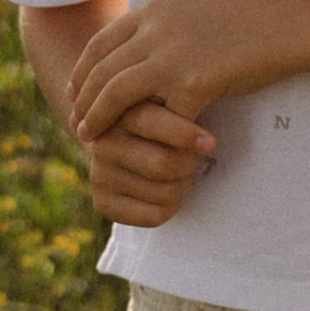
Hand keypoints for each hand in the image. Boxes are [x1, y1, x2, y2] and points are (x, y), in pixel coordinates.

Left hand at [70, 0, 309, 144]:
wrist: (287, 22)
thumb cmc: (248, 21)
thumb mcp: (194, 13)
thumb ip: (164, 28)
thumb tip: (142, 49)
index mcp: (153, 11)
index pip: (100, 42)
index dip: (82, 70)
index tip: (74, 91)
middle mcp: (155, 30)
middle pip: (101, 70)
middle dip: (83, 100)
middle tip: (76, 123)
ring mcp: (172, 55)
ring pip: (116, 93)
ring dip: (99, 119)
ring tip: (92, 139)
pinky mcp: (194, 81)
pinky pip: (161, 117)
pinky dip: (152, 137)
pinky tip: (147, 150)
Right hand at [83, 98, 216, 227]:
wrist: (136, 144)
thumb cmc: (167, 116)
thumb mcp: (169, 98)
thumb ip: (177, 96)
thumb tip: (195, 94)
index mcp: (118, 110)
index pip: (152, 125)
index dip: (186, 136)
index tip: (211, 143)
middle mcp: (103, 141)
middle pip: (163, 164)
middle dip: (189, 164)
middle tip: (194, 159)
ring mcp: (98, 173)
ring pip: (163, 192)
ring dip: (184, 186)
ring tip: (182, 173)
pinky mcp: (101, 202)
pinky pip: (154, 216)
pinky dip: (172, 208)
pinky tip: (171, 196)